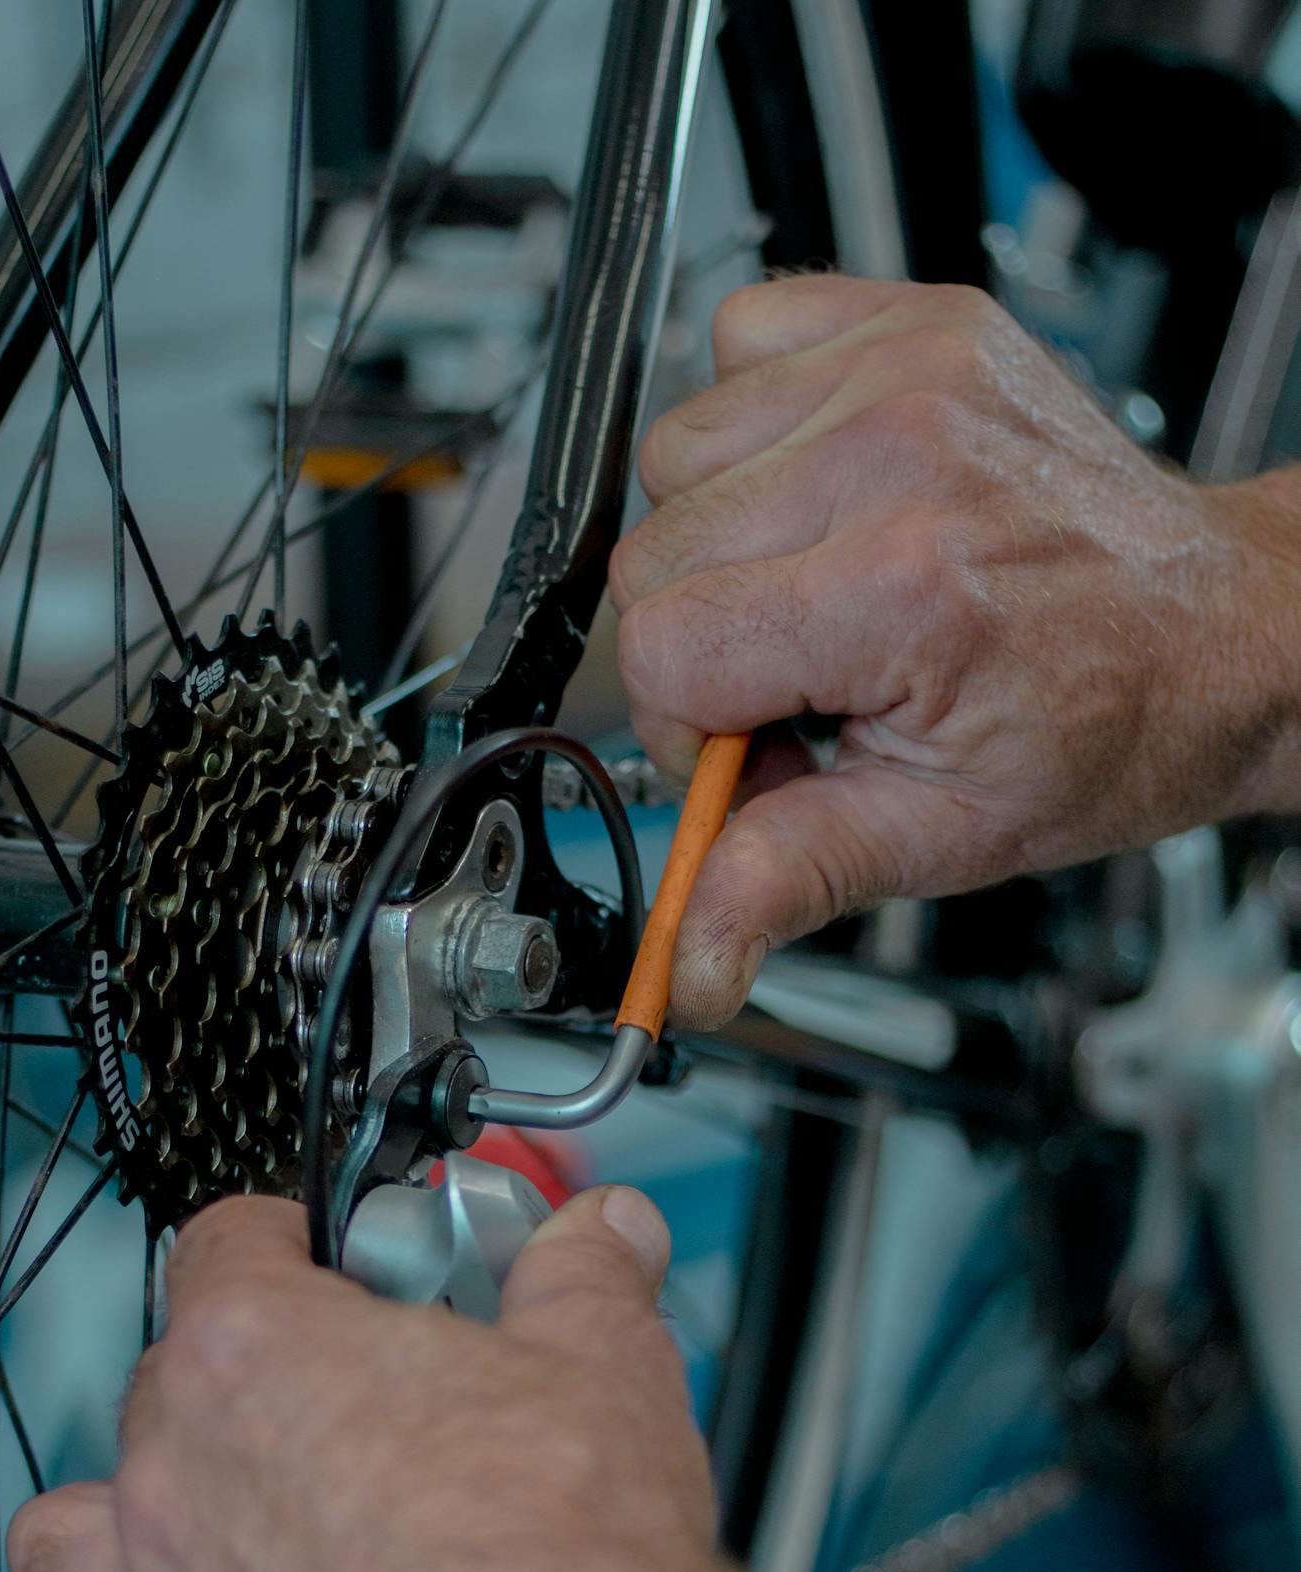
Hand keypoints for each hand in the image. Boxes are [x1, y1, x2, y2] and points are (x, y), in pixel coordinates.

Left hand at [8, 1186, 724, 1571]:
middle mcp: (175, 1479)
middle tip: (339, 1419)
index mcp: (254, 1355)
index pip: (221, 1248)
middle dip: (237, 1391)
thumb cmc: (578, 1558)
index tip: (323, 1266)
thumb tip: (601, 1232)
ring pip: (61, 1547)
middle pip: (158, 1392)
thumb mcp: (607, 1364)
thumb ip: (582, 1278)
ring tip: (202, 1545)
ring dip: (114, 1535)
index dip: (281, 1246)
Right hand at [611, 275, 1300, 1026]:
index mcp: (900, 587)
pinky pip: (740, 343)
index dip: (691, 723)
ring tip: (822, 588)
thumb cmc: (1105, 723)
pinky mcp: (909, 317)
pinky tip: (827, 495)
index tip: (763, 744)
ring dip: (722, 535)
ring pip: (677, 453)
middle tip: (808, 679)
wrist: (1215, 631)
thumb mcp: (942, 836)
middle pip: (650, 554)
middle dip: (704, 640)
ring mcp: (903, 368)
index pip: (664, 650)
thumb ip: (789, 880)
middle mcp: (896, 453)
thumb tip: (686, 960)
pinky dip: (760, 426)